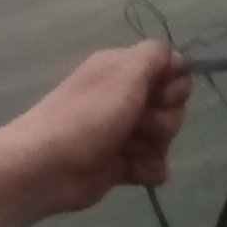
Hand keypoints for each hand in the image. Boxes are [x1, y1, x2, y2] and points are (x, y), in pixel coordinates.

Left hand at [6, 41, 191, 212]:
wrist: (48, 166)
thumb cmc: (88, 115)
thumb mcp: (125, 73)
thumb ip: (155, 56)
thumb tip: (177, 57)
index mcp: (121, 70)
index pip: (169, 69)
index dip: (174, 85)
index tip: (161, 95)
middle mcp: (122, 97)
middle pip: (171, 106)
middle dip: (164, 119)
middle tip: (141, 124)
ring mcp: (122, 132)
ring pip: (164, 138)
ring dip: (154, 146)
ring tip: (130, 150)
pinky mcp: (121, 164)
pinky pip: (153, 164)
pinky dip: (147, 169)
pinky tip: (132, 171)